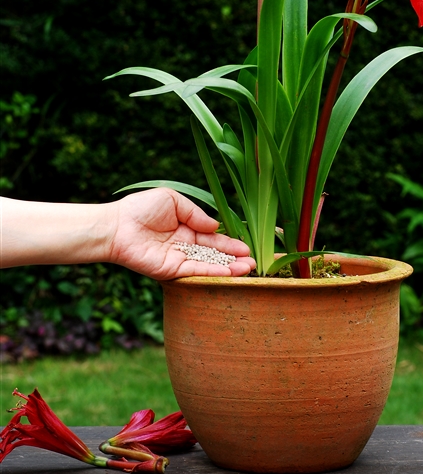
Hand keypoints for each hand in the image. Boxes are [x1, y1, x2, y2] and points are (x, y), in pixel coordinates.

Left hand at [108, 188, 255, 279]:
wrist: (117, 225)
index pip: (212, 238)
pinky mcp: (171, 270)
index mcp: (184, 228)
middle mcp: (184, 246)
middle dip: (234, 257)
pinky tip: (230, 272)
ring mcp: (178, 259)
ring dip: (229, 267)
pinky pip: (196, 272)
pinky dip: (214, 272)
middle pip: (214, 254)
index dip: (229, 242)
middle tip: (255, 261)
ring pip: (209, 265)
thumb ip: (196, 214)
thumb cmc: (140, 208)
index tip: (247, 246)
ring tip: (249, 268)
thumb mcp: (174, 201)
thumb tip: (215, 226)